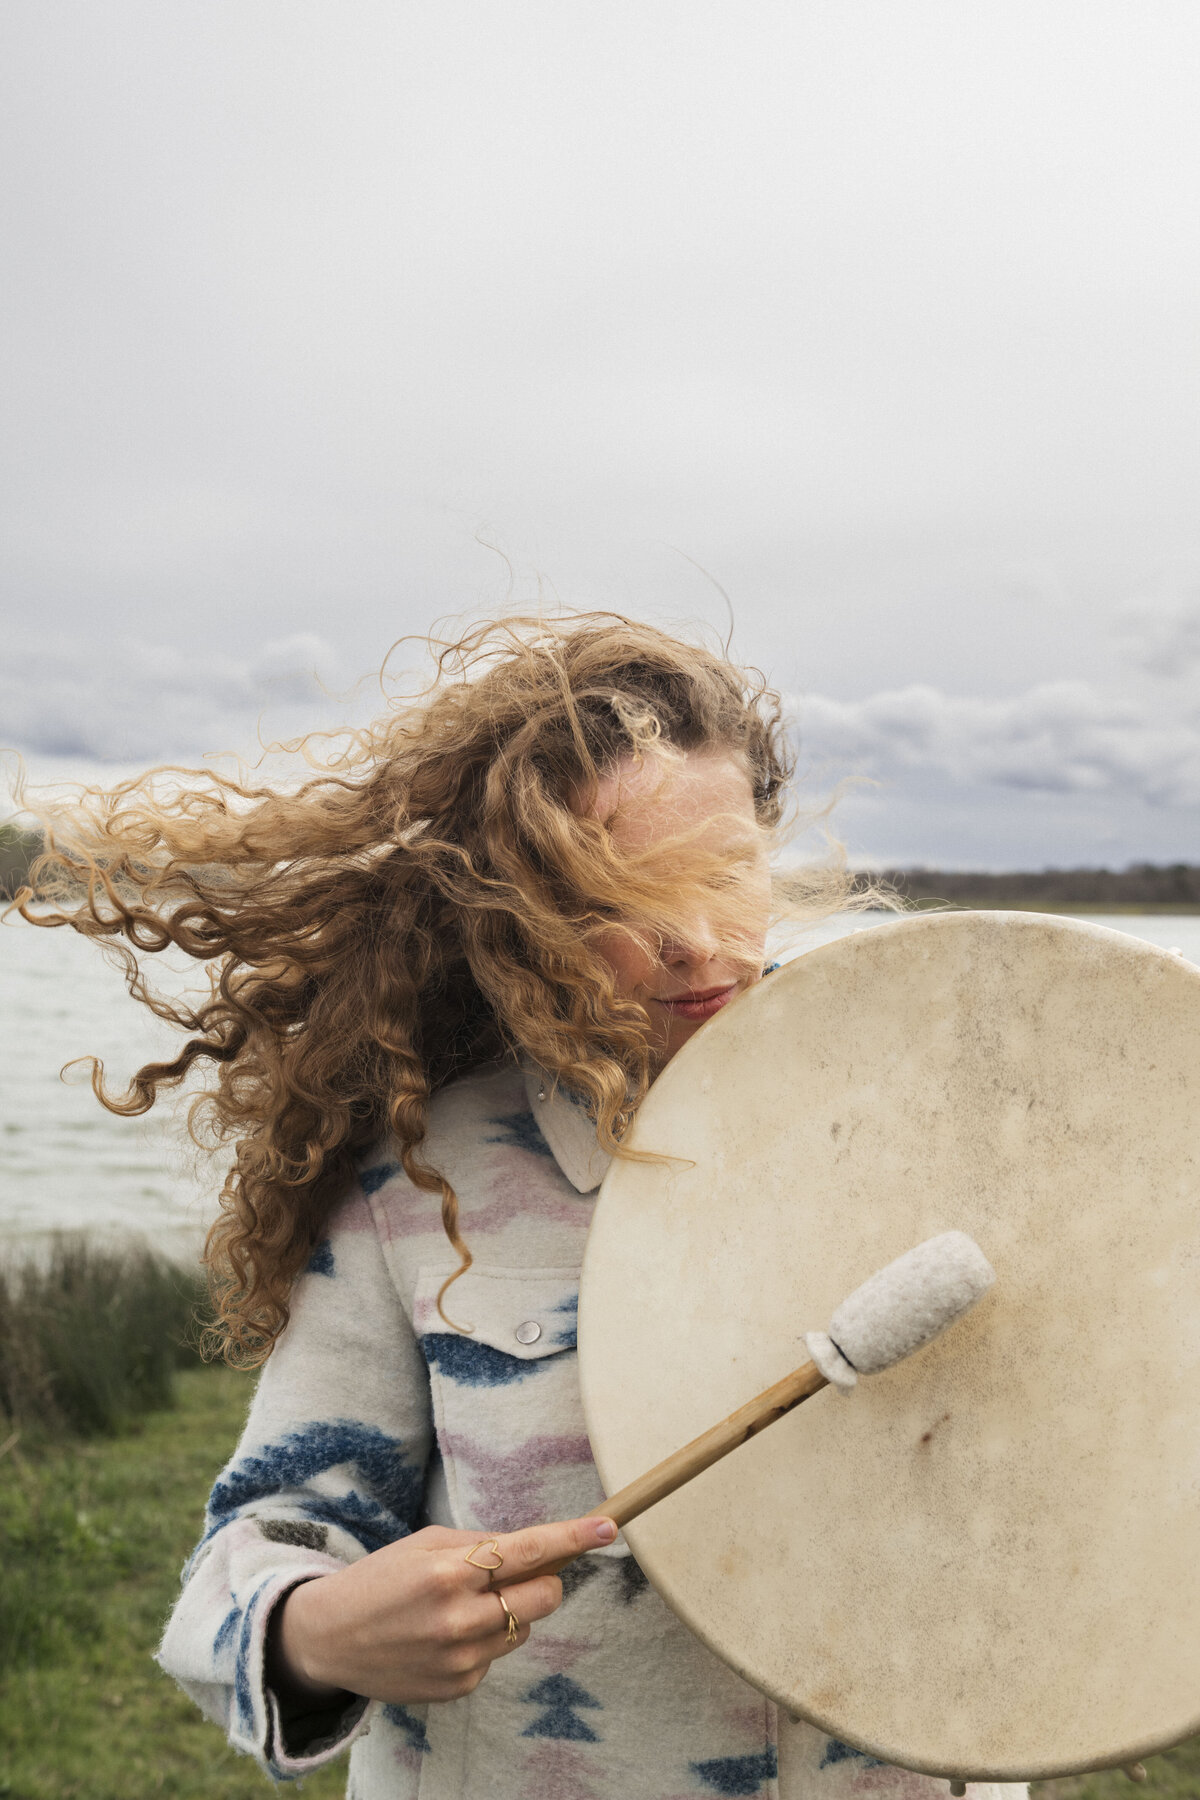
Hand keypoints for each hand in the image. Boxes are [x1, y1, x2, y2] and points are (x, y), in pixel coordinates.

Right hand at [270, 1514, 617, 1705]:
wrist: (329, 1639)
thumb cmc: (381, 1579)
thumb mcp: (424, 1545)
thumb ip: (480, 1545)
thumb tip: (537, 1546)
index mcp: (448, 1571)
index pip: (527, 1550)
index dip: (573, 1538)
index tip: (609, 1527)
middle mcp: (458, 1617)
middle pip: (544, 1595)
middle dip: (543, 1579)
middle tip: (515, 1573)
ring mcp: (460, 1658)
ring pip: (526, 1628)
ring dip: (512, 1611)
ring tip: (466, 1606)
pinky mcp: (459, 1687)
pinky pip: (498, 1656)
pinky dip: (486, 1640)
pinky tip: (447, 1636)